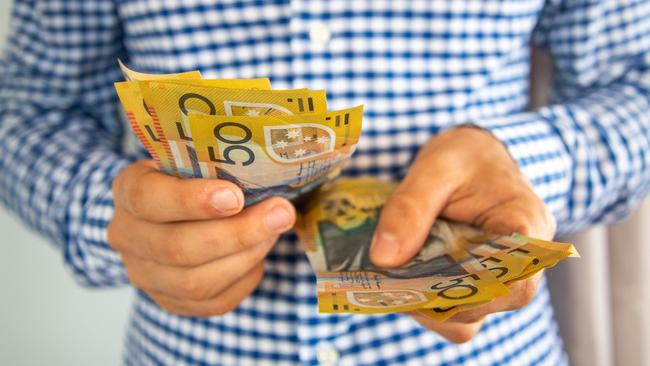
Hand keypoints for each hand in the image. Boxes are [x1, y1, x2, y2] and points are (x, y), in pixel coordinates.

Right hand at [108, 161, 294, 316]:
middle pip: (177, 247)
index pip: (148, 199)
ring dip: (246, 256)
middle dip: (237, 232)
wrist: (171, 215)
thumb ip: (216, 165)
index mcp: (128, 192)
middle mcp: (128, 238)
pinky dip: (245, 278)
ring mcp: (146, 275)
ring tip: (275, 232)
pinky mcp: (171, 301)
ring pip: (196, 282)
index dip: (191, 200)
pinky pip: (214, 302)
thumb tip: (268, 174)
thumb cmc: (190, 179)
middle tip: (280, 213)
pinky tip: (260, 253)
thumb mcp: (191, 160)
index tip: (236, 196)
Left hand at [369, 127, 555, 342]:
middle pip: (489, 304)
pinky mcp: (477, 285)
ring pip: (470, 318)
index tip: (422, 282)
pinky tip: (401, 283)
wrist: (472, 155)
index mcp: (526, 226)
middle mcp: (523, 262)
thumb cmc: (464, 156)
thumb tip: (384, 259)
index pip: (515, 278)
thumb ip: (410, 208)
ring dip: (428, 307)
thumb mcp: (435, 168)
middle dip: (437, 298)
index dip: (471, 291)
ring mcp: (499, 279)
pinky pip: (456, 312)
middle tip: (390, 282)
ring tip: (392, 282)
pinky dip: (427, 305)